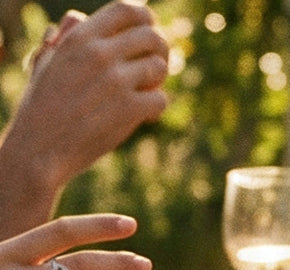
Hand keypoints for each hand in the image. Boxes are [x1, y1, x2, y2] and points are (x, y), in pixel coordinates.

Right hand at [0, 2, 167, 232]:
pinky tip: (145, 116)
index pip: (126, 9)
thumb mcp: (47, 61)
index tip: (148, 31)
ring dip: (159, 81)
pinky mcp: (128, 110)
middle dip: (160, 51)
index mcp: (80, 37)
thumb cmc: (42, 105)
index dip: (144, 19)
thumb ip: (67, 37)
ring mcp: (116, 82)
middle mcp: (100, 54)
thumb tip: (79, 18)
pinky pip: (160, 100)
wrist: (40, 147)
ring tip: (146, 92)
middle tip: (155, 68)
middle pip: (152, 36)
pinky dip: (156, 109)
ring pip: (160, 67)